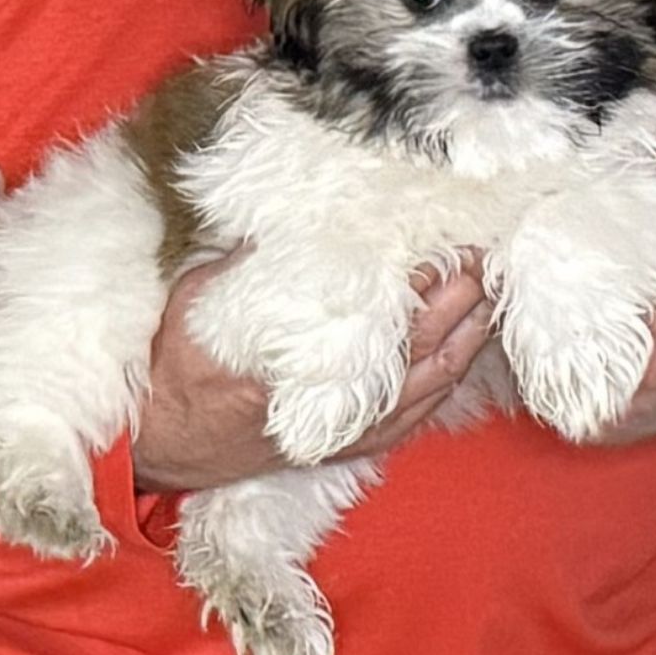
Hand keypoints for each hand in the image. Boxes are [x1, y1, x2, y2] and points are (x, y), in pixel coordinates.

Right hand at [132, 254, 491, 491]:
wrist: (166, 441)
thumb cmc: (179, 365)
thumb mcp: (202, 295)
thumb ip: (254, 257)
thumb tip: (302, 213)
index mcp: (300, 360)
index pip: (384, 310)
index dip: (420, 269)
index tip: (442, 228)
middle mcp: (339, 402)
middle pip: (423, 338)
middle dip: (457, 288)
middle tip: (480, 241)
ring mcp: (355, 428)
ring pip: (437, 373)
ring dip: (469, 325)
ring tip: (490, 278)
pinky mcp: (360, 442)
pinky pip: (426, 406)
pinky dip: (456, 369)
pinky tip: (472, 339)